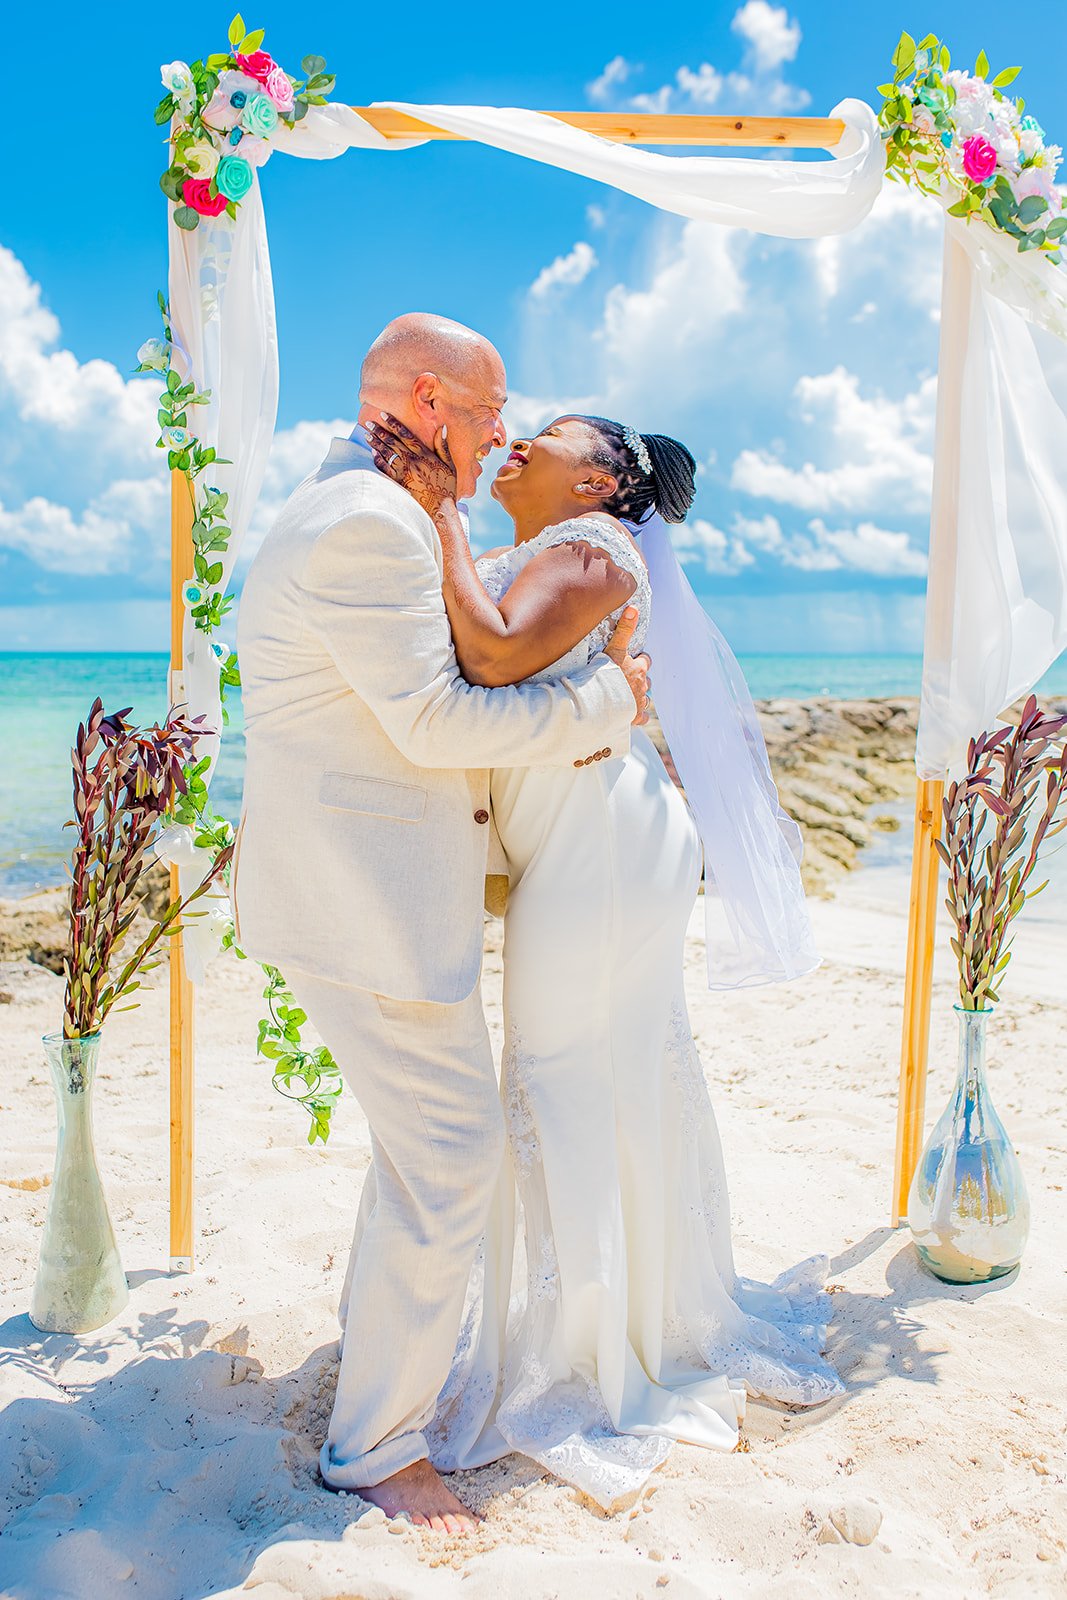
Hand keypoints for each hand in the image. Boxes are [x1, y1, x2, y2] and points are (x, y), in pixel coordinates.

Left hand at [366, 413, 457, 518]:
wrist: (440, 511)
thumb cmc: (447, 489)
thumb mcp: (450, 466)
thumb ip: (443, 446)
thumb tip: (442, 427)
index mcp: (424, 454)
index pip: (406, 435)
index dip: (394, 424)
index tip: (384, 415)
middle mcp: (412, 461)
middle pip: (392, 442)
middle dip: (380, 431)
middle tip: (369, 423)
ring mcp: (404, 472)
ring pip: (386, 453)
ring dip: (376, 443)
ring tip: (367, 434)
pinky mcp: (398, 483)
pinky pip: (385, 469)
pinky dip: (378, 460)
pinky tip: (372, 453)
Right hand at [605, 607, 651, 725]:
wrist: (601, 701)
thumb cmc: (606, 674)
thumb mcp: (614, 648)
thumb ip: (624, 629)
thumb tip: (633, 607)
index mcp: (639, 668)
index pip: (645, 660)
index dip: (639, 659)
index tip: (631, 659)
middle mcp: (643, 684)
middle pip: (645, 679)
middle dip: (638, 678)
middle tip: (625, 678)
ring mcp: (640, 701)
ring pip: (645, 697)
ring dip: (638, 695)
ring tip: (626, 695)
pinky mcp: (635, 716)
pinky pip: (643, 717)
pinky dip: (639, 715)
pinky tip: (632, 715)